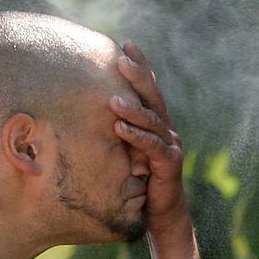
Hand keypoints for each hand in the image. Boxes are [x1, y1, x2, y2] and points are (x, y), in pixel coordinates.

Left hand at [110, 39, 186, 232]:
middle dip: (137, 75)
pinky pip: (151, 147)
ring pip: (152, 120)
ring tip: (112, 99)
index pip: (148, 88)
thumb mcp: (125, 151)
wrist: (159, 215)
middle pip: (152, 97)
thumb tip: (88, 108)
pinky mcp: (169, 164)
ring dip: (132, 108)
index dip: (140, 65)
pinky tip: (119, 128)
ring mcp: (170, 145)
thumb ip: (117, 129)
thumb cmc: (138, 182)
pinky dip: (136, 136)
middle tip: (121, 58)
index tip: (125, 44)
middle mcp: (166, 129)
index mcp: (156, 122)